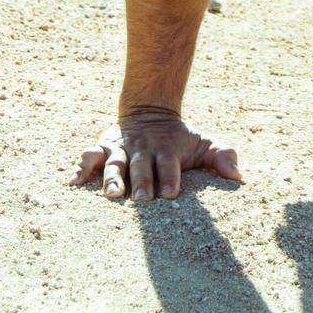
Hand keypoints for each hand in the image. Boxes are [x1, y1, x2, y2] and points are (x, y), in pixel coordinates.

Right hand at [69, 110, 240, 200]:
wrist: (150, 112)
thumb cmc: (179, 139)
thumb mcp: (203, 143)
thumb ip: (221, 157)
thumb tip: (239, 177)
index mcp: (166, 150)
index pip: (169, 164)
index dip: (169, 177)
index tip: (170, 193)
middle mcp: (142, 150)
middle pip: (141, 167)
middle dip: (141, 182)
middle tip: (141, 200)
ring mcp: (121, 149)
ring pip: (114, 164)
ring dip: (112, 179)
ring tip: (112, 196)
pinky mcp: (103, 149)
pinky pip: (89, 157)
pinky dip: (80, 168)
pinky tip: (72, 183)